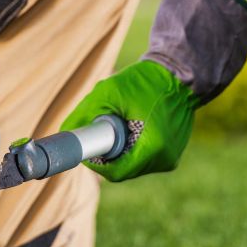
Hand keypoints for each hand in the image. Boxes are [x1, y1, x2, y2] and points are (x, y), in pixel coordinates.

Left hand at [61, 60, 198, 182]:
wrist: (181, 74)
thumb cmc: (146, 81)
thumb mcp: (109, 92)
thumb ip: (84, 113)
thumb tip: (64, 133)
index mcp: (153, 148)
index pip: (115, 172)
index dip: (96, 163)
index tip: (88, 147)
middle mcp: (165, 159)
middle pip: (124, 170)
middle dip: (108, 155)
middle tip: (101, 132)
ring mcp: (171, 158)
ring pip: (134, 166)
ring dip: (121, 151)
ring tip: (123, 124)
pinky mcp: (173, 154)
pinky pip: (145, 159)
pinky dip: (134, 147)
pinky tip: (135, 126)